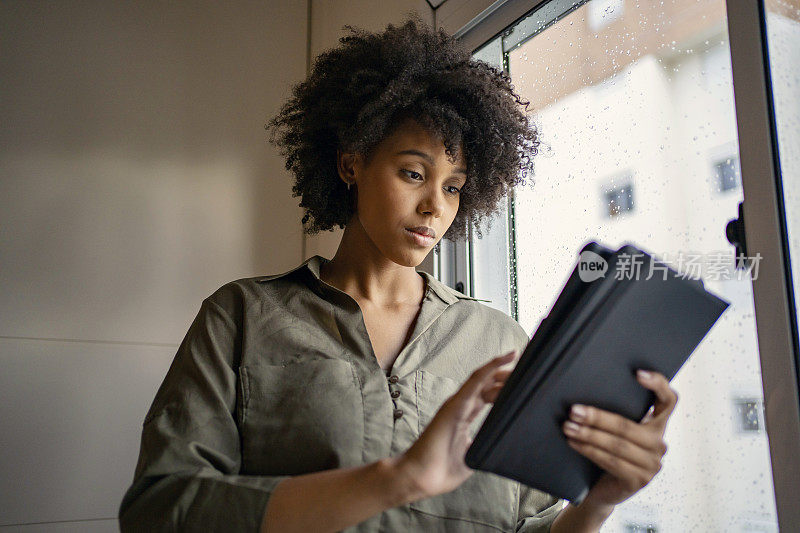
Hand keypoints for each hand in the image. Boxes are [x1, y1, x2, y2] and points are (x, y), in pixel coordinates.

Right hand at [394, 350, 520, 500]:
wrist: (420, 478)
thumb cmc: (441, 469)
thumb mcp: (472, 453)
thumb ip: (484, 443)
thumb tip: (500, 441)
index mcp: (464, 415)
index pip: (487, 394)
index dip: (503, 388)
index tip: (522, 384)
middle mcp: (461, 405)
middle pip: (487, 383)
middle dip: (506, 377)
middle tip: (526, 374)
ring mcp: (457, 403)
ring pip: (483, 377)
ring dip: (501, 369)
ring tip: (517, 358)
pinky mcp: (455, 405)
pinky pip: (475, 381)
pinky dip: (490, 367)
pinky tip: (505, 358)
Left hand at [562, 370, 677, 510]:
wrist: (603, 489)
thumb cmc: (608, 452)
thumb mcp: (616, 430)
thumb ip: (617, 412)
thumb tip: (589, 387)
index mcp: (657, 426)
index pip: (668, 401)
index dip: (657, 385)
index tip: (637, 374)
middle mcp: (659, 444)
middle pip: (628, 426)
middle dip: (597, 418)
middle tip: (574, 411)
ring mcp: (651, 465)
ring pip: (617, 444)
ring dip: (589, 435)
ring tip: (569, 427)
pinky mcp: (639, 480)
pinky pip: (611, 461)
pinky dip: (590, 450)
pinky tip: (575, 443)